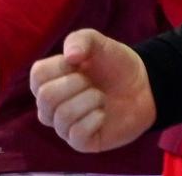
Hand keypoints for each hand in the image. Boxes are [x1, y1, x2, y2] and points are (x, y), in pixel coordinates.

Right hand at [30, 29, 154, 152]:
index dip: (60, 67)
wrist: (143, 87)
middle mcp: (50, 105)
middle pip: (46, 97)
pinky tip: (103, 114)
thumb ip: (80, 40)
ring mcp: (64, 125)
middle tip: (92, 82)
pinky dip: (94, 120)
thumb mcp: (97, 43)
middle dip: (75, 85)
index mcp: (47, 80)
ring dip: (88, 101)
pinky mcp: (81, 142)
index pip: (37, 75)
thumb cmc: (113, 64)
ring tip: (101, 97)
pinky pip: (76, 135)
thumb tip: (70, 56)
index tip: (79, 63)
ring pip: (61, 117)